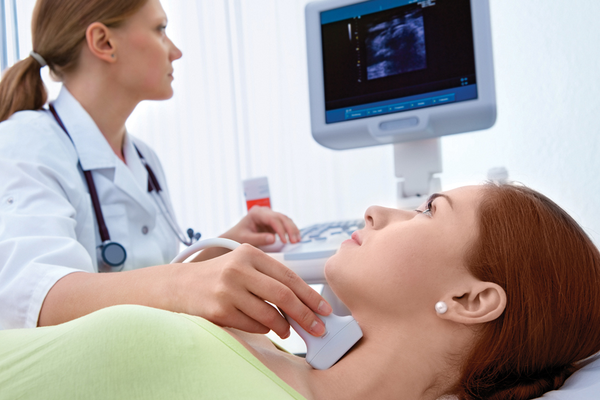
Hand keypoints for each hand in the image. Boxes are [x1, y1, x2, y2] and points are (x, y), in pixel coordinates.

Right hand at [170, 244, 332, 337]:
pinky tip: (264, 326)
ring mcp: (227, 290)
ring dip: (284, 326)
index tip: (324, 309)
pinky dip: (264, 329)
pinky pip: (253, 325)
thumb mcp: (243, 264)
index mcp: (249, 253)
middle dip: (305, 314)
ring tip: (288, 329)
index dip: (310, 295)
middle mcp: (238, 269)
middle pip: (283, 295)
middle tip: (317, 327)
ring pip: (269, 315)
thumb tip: (305, 302)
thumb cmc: (220, 276)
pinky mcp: (219, 311)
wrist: (180, 285)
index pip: (288, 275)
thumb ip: (270, 276)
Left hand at [222, 206, 300, 246]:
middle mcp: (264, 212)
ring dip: (293, 229)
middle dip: (290, 229)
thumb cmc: (236, 237)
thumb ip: (259, 239)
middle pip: (282, 217)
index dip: (281, 229)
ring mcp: (269, 216)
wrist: (232, 237)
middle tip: (295, 241)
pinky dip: (291, 231)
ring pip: (286, 219)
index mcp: (256, 213)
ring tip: (297, 240)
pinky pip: (285, 224)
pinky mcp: (273, 223)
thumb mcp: (245, 239)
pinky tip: (296, 238)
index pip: (273, 218)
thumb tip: (273, 239)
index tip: (285, 241)